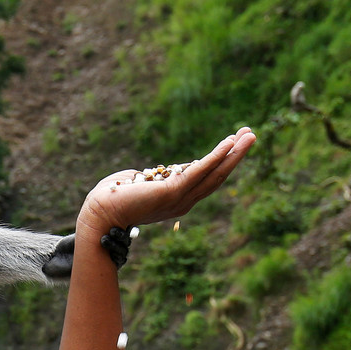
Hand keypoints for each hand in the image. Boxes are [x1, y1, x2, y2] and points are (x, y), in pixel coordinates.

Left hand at [78, 127, 255, 233]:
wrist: (99, 214)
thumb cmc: (112, 198)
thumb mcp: (138, 183)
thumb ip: (150, 178)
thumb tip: (146, 175)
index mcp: (176, 199)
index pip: (204, 179)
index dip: (220, 162)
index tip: (231, 144)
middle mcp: (183, 202)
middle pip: (217, 176)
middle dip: (235, 156)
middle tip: (251, 135)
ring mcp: (179, 198)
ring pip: (214, 173)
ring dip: (233, 153)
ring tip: (249, 135)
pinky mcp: (172, 191)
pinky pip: (199, 171)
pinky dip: (215, 157)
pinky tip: (229, 143)